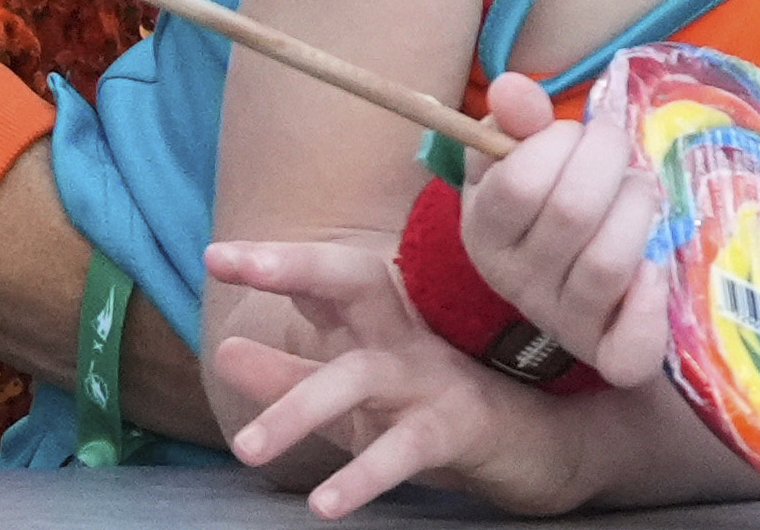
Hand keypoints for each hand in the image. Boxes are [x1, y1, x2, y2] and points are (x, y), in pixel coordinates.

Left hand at [209, 229, 618, 521]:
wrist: (544, 442)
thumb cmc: (436, 409)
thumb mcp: (353, 397)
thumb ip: (290, 373)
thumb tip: (223, 348)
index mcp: (382, 319)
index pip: (326, 275)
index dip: (274, 259)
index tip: (215, 254)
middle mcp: (406, 334)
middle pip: (354, 280)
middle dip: (294, 265)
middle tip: (219, 260)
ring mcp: (434, 376)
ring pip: (361, 376)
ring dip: (298, 409)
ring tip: (245, 451)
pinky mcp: (457, 426)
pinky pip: (405, 449)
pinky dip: (364, 475)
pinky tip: (324, 504)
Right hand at [456, 68, 670, 383]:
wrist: (574, 273)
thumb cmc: (551, 199)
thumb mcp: (522, 155)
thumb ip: (517, 119)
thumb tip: (511, 88)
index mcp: (485, 231)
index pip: (522, 179)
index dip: (562, 142)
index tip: (575, 137)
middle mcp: (517, 283)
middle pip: (574, 213)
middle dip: (612, 164)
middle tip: (619, 158)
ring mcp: (564, 324)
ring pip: (608, 264)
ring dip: (641, 212)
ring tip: (641, 198)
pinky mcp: (609, 355)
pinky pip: (630, 349)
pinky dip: (650, 305)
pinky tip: (657, 266)